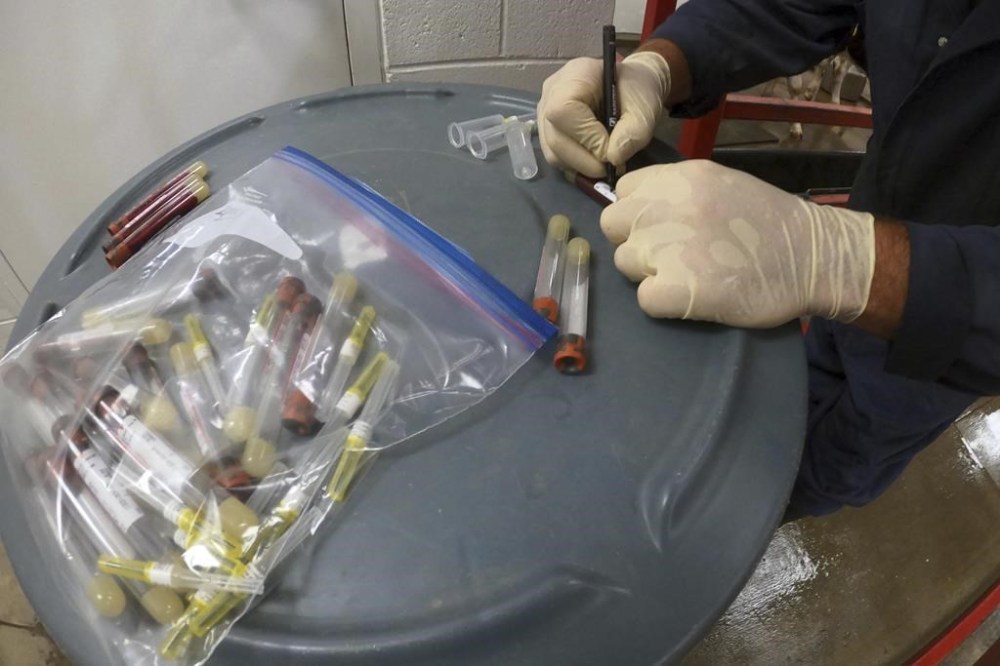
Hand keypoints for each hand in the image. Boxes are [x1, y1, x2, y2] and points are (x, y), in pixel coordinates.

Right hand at [537, 52, 670, 177]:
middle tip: (611, 167)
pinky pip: (554, 156)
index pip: (565, 112)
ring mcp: (544, 112)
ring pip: (552, 153)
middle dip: (585, 161)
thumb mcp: (645, 108)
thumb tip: (613, 158)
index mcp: (574, 76)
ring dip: (581, 166)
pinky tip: (593, 158)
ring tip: (604, 162)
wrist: (630, 88)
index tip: (612, 152)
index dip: (587, 138)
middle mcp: (551, 93)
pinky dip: (576, 164)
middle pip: (555, 138)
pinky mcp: (545, 130)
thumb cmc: (637, 91)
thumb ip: (634, 132)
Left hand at [600, 161, 876, 327]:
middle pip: (613, 225)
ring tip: (687, 274)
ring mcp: (670, 248)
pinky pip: (644, 298)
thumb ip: (678, 191)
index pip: (624, 191)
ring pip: (625, 262)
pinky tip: (691, 296)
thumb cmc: (770, 223)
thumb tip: (641, 205)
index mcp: (681, 178)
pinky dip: (662, 303)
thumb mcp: (721, 185)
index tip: (658, 226)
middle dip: (634, 240)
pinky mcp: (679, 289)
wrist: (814, 258)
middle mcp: (669, 207)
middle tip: (667, 254)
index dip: (637, 212)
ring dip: (648, 272)